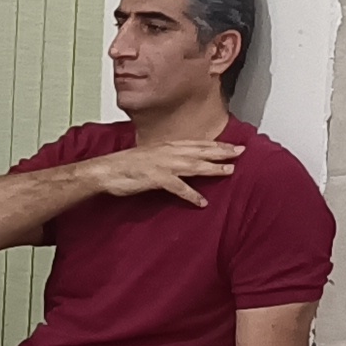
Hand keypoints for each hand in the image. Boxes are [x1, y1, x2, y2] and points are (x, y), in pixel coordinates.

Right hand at [81, 138, 242, 208]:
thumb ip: (166, 158)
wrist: (104, 171)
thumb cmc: (124, 166)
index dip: (216, 144)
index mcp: (166, 146)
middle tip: (241, 152)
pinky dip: (191, 194)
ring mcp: (162, 165)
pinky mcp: (155, 179)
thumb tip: (181, 162)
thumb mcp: (149, 157)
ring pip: (193, 165)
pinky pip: (177, 187)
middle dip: (221, 151)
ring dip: (212, 168)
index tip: (233, 145)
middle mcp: (167, 152)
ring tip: (229, 171)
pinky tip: (202, 201)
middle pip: (200, 151)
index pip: (196, 143)